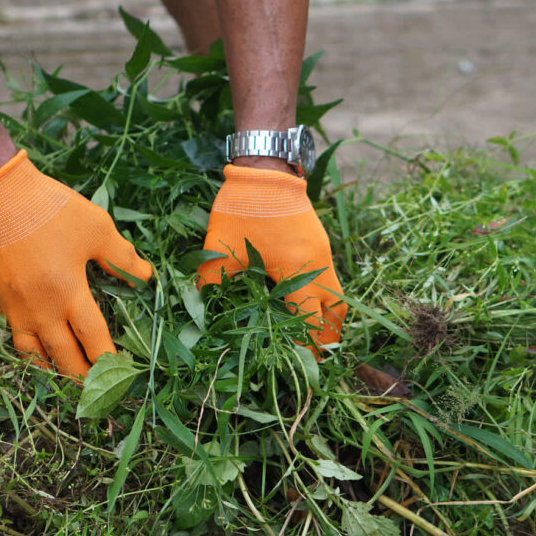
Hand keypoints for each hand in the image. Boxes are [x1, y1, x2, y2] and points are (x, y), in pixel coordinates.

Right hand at [0, 150, 153, 376]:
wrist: (4, 197)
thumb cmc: (54, 211)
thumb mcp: (98, 229)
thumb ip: (123, 258)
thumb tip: (146, 277)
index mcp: (69, 292)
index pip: (93, 338)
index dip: (108, 360)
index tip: (123, 374)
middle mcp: (42, 309)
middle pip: (65, 358)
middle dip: (84, 378)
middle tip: (100, 393)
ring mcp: (19, 309)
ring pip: (37, 357)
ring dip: (56, 374)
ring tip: (72, 385)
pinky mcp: (4, 302)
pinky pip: (18, 342)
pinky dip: (32, 358)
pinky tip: (42, 360)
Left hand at [197, 164, 346, 350]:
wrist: (264, 169)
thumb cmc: (243, 210)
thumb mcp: (221, 250)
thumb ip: (211, 282)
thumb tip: (198, 308)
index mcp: (299, 272)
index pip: (310, 321)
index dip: (307, 346)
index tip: (301, 366)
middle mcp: (320, 265)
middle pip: (336, 310)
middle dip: (328, 335)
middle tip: (316, 356)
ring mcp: (324, 252)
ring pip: (338, 293)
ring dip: (329, 315)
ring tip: (316, 334)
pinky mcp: (320, 243)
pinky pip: (330, 277)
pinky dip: (323, 295)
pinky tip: (305, 302)